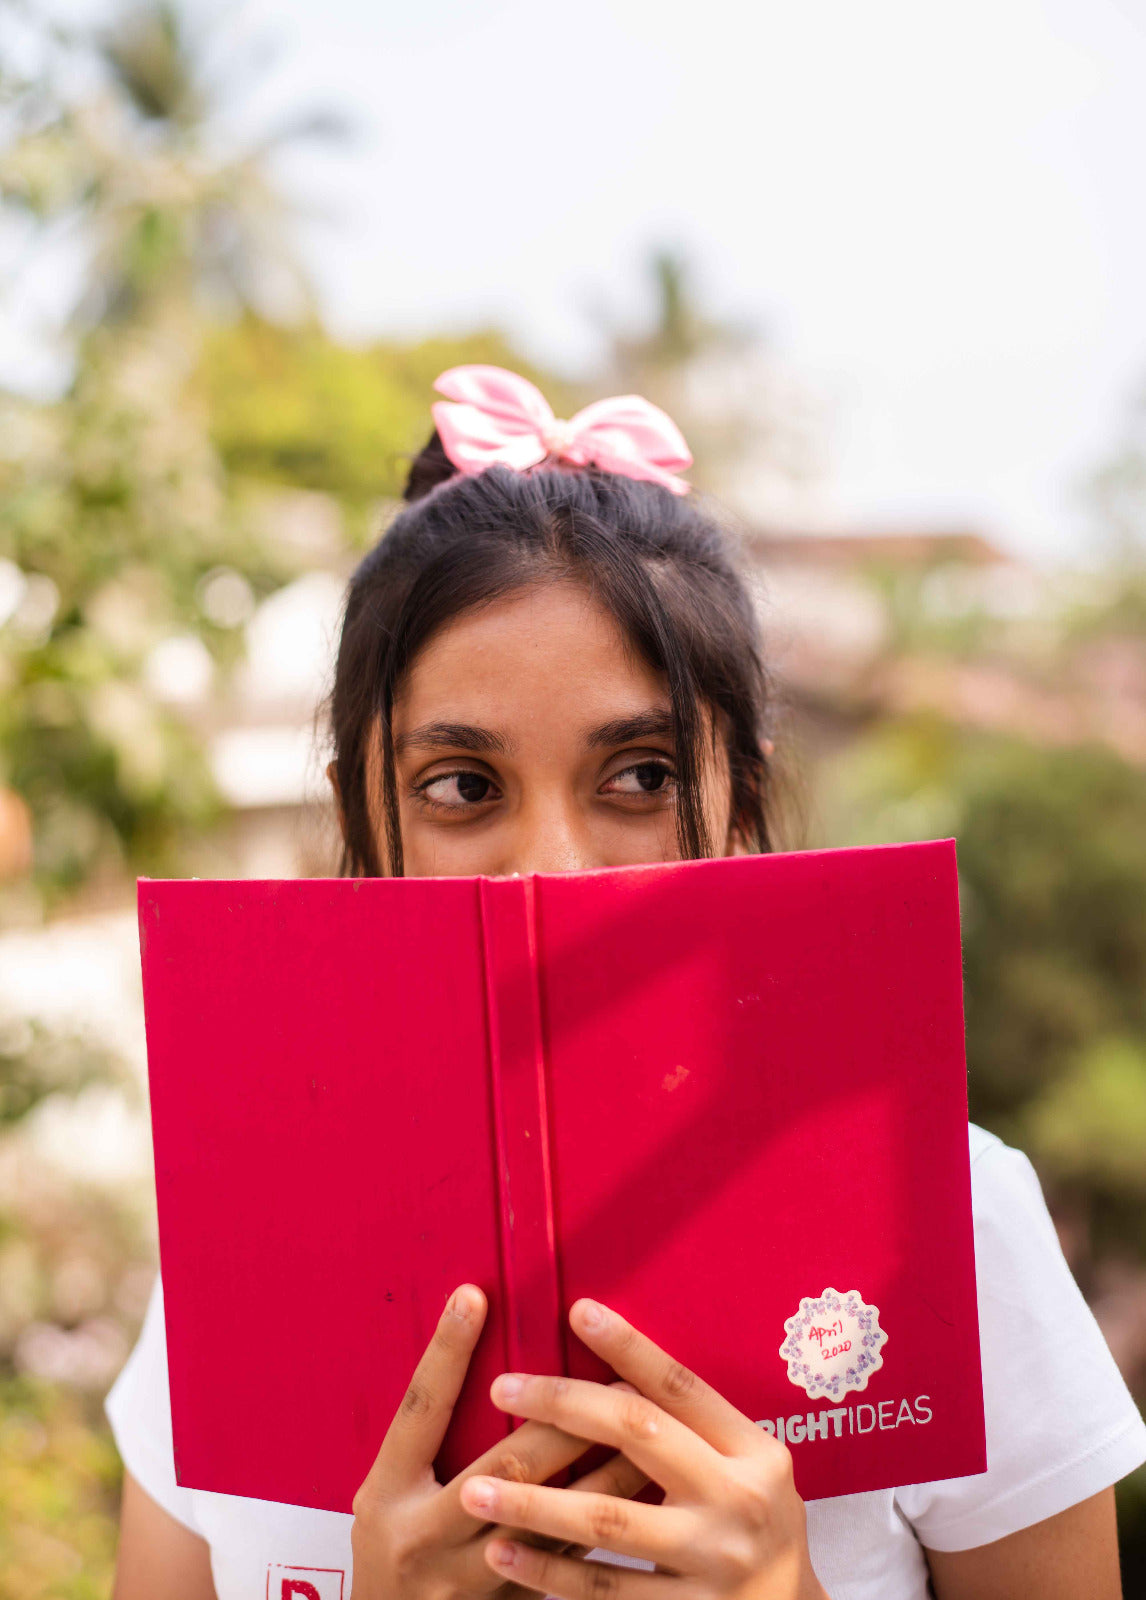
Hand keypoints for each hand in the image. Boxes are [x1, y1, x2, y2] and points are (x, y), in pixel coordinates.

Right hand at [349, 1284, 646, 1598]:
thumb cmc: (391, 1552)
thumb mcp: (387, 1494)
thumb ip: (426, 1441)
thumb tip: (477, 1358)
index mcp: (389, 1495)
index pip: (421, 1410)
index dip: (446, 1353)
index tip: (475, 1297)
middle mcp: (427, 1536)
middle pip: (507, 1466)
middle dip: (565, 1418)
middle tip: (611, 1373)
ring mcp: (472, 1579)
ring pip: (552, 1517)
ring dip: (604, 1472)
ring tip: (648, 1428)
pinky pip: (569, 1559)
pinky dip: (605, 1520)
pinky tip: (642, 1491)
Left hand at [458, 1299, 828, 1599]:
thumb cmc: (756, 1531)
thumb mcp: (750, 1473)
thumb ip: (695, 1433)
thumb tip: (609, 1374)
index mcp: (756, 1454)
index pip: (682, 1387)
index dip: (630, 1346)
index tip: (578, 1311)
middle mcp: (739, 1501)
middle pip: (639, 1435)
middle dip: (563, 1405)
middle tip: (502, 1387)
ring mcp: (713, 1563)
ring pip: (608, 1522)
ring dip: (535, 1502)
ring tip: (476, 1488)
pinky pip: (605, 1592)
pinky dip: (549, 1573)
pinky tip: (503, 1554)